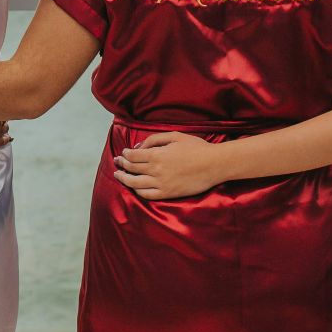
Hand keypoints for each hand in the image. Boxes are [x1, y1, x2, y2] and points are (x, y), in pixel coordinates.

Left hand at [112, 131, 228, 199]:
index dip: (125, 154)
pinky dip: (137, 191)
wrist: (214, 164)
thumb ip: (154, 139)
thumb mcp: (175, 136)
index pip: (133, 156)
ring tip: (119, 175)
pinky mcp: (168, 193)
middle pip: (131, 169)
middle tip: (117, 162)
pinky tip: (134, 187)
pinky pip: (147, 195)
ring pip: (135, 183)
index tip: (123, 153)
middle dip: (122, 164)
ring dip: (124, 179)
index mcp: (157, 154)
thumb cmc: (196, 148)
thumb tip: (138, 146)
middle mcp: (156, 170)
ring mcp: (161, 183)